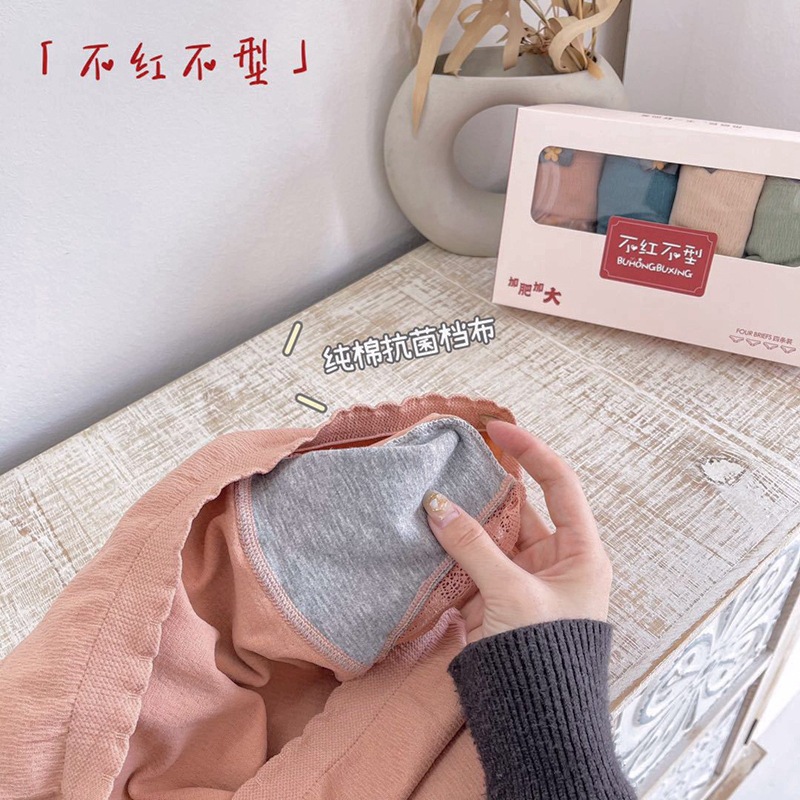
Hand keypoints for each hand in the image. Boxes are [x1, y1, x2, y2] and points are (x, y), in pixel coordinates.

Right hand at [421, 418, 612, 643]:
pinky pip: (473, 562)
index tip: (498, 428)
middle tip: (453, 458)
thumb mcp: (511, 594)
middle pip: (519, 507)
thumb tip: (436, 504)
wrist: (538, 722)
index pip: (559, 483)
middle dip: (486, 485)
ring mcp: (523, 579)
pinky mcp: (497, 599)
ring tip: (433, 492)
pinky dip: (452, 550)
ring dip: (464, 518)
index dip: (531, 450)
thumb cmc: (544, 655)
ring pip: (490, 535)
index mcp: (580, 551)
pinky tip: (427, 533)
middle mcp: (554, 560)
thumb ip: (472, 546)